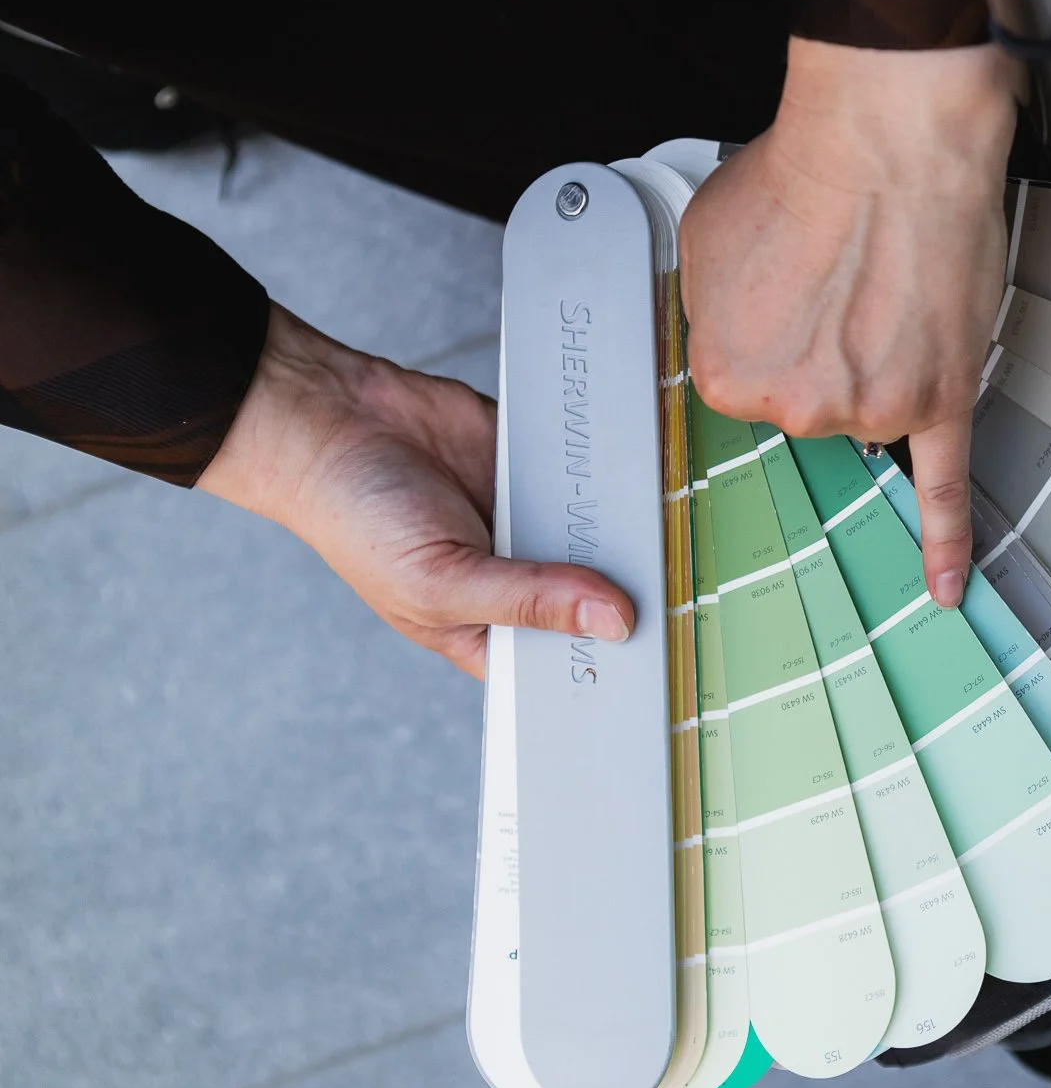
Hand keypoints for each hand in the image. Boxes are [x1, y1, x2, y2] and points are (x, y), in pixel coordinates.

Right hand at [198, 304, 634, 677]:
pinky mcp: (540, 468)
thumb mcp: (441, 581)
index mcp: (485, 631)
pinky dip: (609, 479)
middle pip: (594, 599)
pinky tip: (638, 484)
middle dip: (627, 596)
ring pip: (601, 537)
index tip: (656, 668)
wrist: (335, 420)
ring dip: (626, 534)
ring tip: (665, 541)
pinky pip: (590, 479)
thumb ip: (528, 598)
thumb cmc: (357, 519)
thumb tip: (610, 619)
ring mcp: (533, 523)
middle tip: (677, 601)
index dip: (603, 664)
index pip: (559, 661)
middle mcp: (516, 581)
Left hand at [681, 38, 1020, 607]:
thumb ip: (706, 309)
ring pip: (869, 407)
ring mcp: (871, 410)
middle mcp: (796, 407)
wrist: (890, 138)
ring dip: (876, 355)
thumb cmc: (804, 172)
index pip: (743, 383)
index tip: (783, 301)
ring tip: (877, 281)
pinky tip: (943, 583)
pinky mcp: (939, 400)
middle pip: (806, 401)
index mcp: (726, 376)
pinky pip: (942, 488)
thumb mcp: (700, 239)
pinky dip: (944, 541)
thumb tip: (719, 329)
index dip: (768, 329)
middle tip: (833, 276)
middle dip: (820, 344)